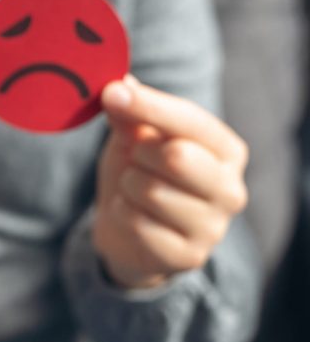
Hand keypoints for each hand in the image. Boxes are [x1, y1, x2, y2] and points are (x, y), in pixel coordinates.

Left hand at [94, 76, 248, 289]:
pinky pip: (137, 223)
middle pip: (176, 156)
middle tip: (134, 158)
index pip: (189, 120)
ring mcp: (214, 227)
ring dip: (127, 186)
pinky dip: (122, 214)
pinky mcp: (188, 256)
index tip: (111, 93)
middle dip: (139, 153)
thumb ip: (131, 114)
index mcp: (226, 149)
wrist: (127, 234)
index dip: (148, 105)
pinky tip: (132, 218)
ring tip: (134, 192)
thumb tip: (121, 84)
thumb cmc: (138, 174)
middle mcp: (231, 188)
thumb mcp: (132, 139)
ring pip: (149, 190)